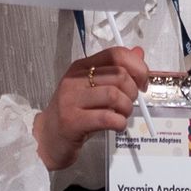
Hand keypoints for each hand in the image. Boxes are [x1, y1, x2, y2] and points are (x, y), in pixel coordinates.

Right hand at [34, 46, 153, 171]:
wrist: (48, 138)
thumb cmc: (75, 113)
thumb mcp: (94, 89)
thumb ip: (115, 71)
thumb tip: (139, 52)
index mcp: (82, 66)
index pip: (116, 54)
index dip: (137, 67)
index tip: (142, 83)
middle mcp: (75, 79)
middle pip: (119, 75)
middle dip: (133, 92)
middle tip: (128, 105)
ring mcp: (71, 99)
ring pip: (114, 95)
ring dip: (126, 108)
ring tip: (122, 116)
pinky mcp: (72, 121)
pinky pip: (106, 117)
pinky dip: (119, 123)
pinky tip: (117, 126)